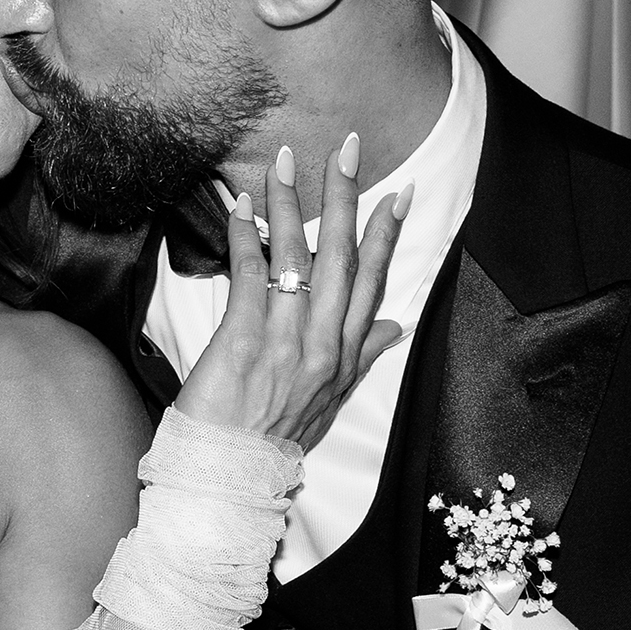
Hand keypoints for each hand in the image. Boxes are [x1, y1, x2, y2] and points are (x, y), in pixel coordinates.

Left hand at [172, 135, 411, 450]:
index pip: (372, 283)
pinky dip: (246, 237)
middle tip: (349, 149)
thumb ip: (362, 359)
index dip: (386, 235)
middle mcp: (323, 345)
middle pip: (341, 259)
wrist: (230, 479)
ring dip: (290, 204)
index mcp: (345, 356)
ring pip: (294, 259)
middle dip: (345, 200)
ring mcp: (285, 343)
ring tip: (286, 159)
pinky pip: (249, 277)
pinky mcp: (243, 343)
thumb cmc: (275, 440)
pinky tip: (240, 205)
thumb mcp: (330, 403)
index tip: (400, 193)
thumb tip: (396, 329)